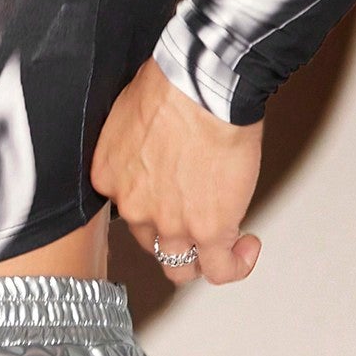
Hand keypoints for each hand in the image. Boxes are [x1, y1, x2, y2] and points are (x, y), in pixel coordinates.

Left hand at [90, 56, 262, 285]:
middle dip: (176, 231)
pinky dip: (235, 265)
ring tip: (224, 244)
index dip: (155, 204)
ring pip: (179, 266)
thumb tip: (155, 149)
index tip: (175, 194)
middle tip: (200, 216)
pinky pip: (220, 269)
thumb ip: (136, 146)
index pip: (128, 208)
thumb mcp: (130, 115)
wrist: (203, 87)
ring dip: (201, 258)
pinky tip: (245, 247)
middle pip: (150, 239)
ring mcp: (169, 223)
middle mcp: (133, 206)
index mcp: (110, 176)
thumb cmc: (173, 86)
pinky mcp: (208, 230)